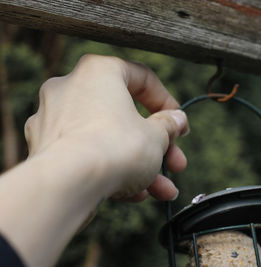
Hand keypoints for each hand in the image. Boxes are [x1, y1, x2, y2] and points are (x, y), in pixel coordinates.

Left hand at [24, 54, 188, 200]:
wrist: (68, 185)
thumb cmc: (115, 148)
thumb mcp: (156, 136)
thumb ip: (168, 124)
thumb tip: (176, 120)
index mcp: (99, 72)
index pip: (142, 77)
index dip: (167, 103)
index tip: (179, 124)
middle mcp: (70, 89)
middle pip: (125, 116)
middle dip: (157, 145)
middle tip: (175, 163)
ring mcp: (53, 119)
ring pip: (108, 139)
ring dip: (140, 165)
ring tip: (163, 190)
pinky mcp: (45, 148)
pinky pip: (87, 155)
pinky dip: (111, 170)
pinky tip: (135, 194)